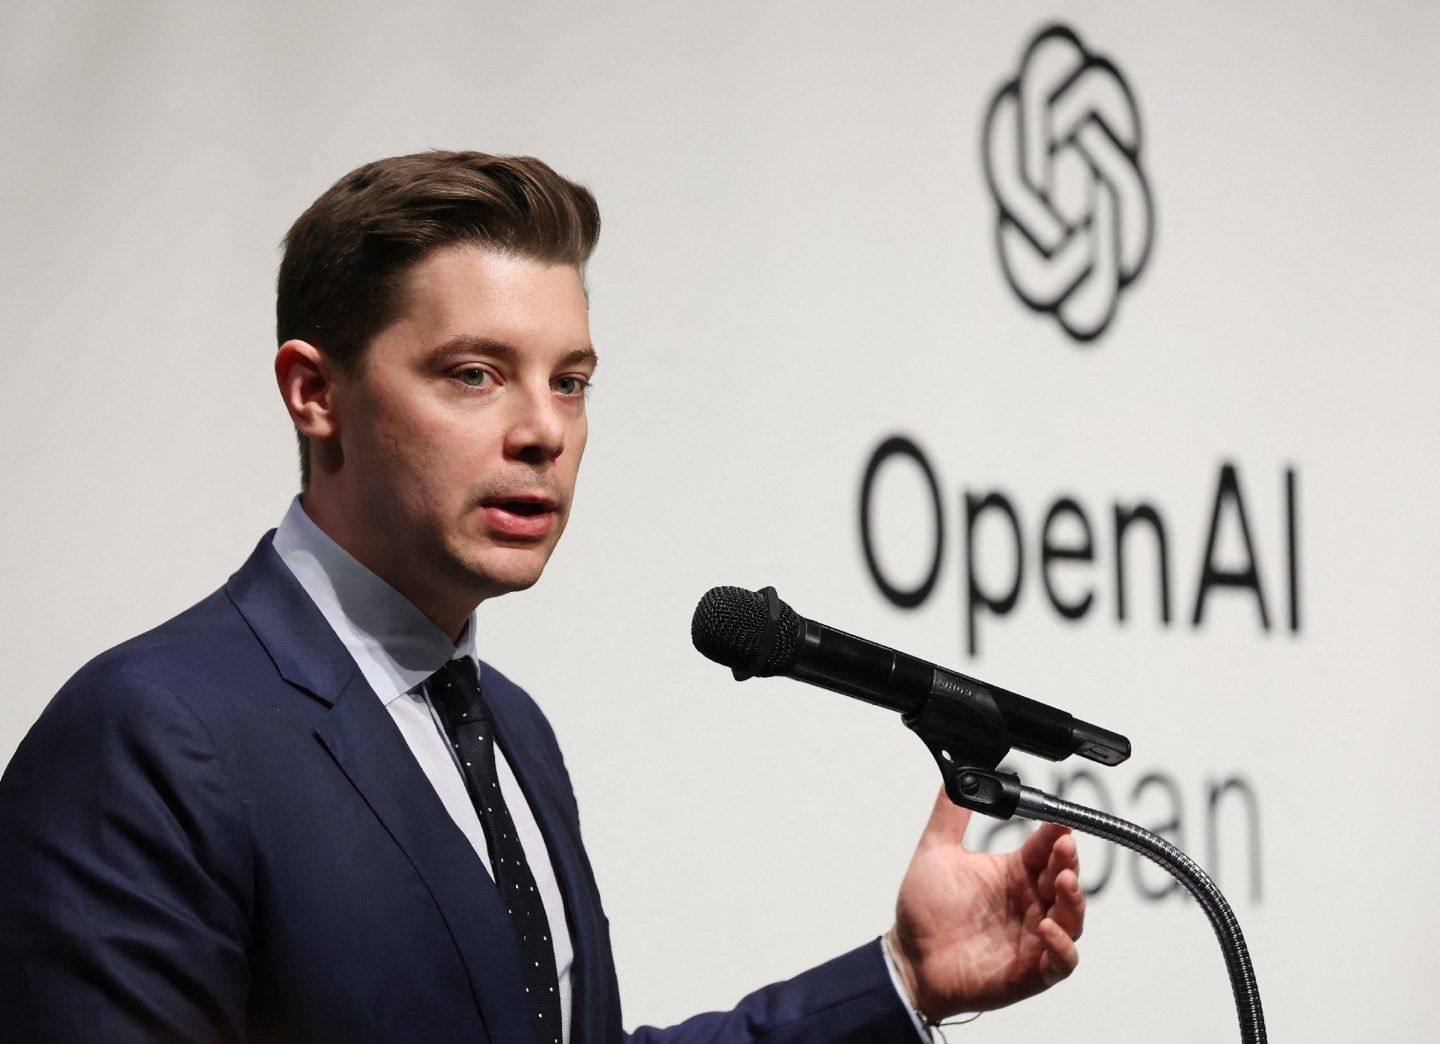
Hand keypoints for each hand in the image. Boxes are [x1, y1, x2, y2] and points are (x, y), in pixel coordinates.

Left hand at [888, 786, 1084, 1020]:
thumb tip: (953, 775)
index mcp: (1013, 872)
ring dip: (1074, 899)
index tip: (1058, 821)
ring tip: (1063, 882)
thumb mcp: (935, 853)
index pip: (1046, 847)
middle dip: (1070, 861)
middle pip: (1065, 878)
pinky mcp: (1032, 970)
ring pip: (1072, 917)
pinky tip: (1047, 929)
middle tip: (1065, 846)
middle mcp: (1029, 902)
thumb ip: (948, 814)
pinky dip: (1062, 945)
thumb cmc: (926, 912)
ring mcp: (1035, 937)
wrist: (911, 961)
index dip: (1056, 834)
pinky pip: (1062, 961)